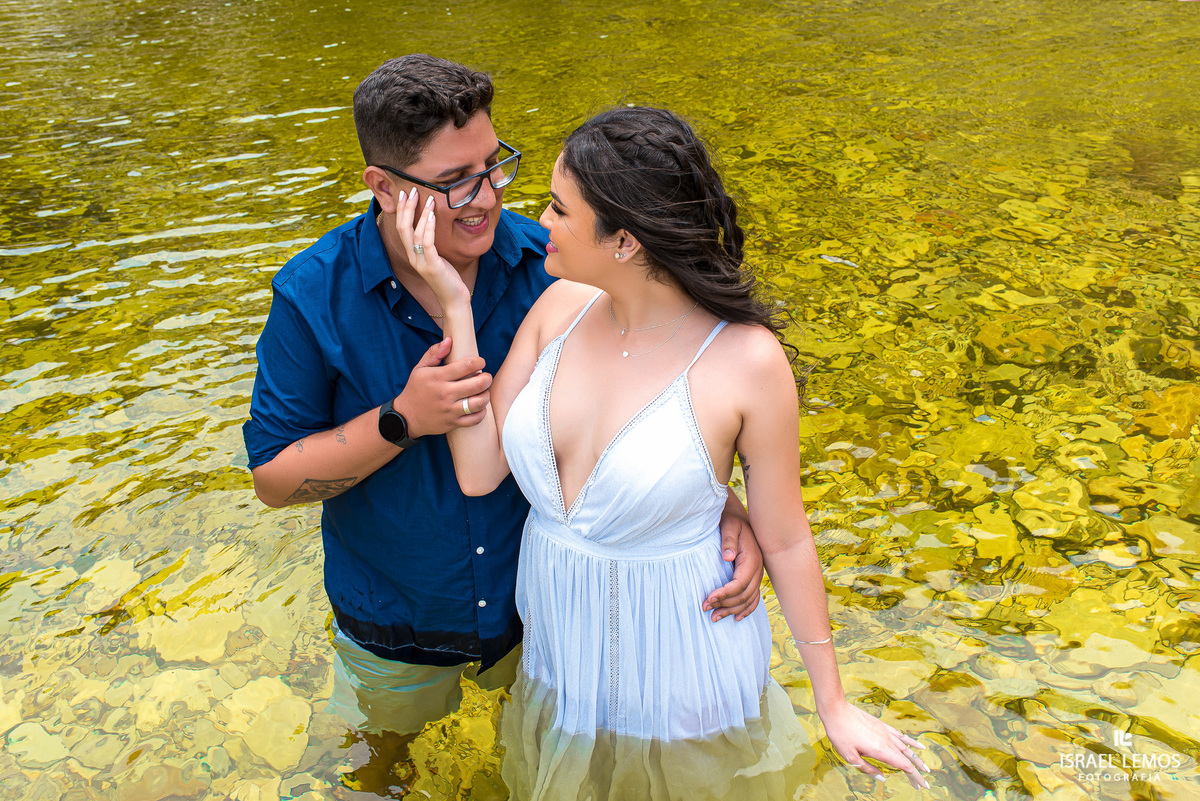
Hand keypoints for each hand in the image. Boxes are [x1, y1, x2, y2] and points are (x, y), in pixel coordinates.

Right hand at [393, 339, 491, 437]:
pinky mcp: (452, 423)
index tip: (481, 362)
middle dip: (487, 378)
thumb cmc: (416, 389)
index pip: (466, 365)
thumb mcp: (420, 368)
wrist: (407, 416)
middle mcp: (445, 393)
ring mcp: (449, 410)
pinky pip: (475, 419)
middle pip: (477, 384)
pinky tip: (478, 406)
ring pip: (479, 402)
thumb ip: (434, 352)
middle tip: (486, 377)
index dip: (479, 362)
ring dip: (486, 395)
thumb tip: (450, 340)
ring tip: (483, 391)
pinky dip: (481, 412)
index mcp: (438, 377)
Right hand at [394, 190, 469, 308]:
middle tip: (411, 190)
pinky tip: (432, 215)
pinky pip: (427, 243)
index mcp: (412, 254)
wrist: (454, 300)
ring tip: (428, 198)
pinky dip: (428, 227)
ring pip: (414, 233)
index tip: (405, 193)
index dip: (401, 210)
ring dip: (420, 213)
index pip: (401, 228)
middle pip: (403, 228)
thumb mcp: (438, 257)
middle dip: (406, 207)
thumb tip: (434, 224)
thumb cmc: (448, 278)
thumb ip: (432, 243)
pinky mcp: (432, 267)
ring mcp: (421, 263)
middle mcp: (413, 257)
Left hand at [703, 512, 763, 620]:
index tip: (709, 598)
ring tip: (714, 617)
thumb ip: (728, 540)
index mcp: (752, 559)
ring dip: (732, 610)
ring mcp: (757, 575)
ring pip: (748, 600)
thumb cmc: (732, 522)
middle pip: (744, 595)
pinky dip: (746, 610)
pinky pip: (754, 598)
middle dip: (725, 604)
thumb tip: (727, 557)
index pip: (740, 583)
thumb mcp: (729, 526)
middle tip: (706, 608)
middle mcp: (757, 569)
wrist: (739, 519)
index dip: (725, 593)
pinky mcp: (754, 578)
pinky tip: (736, 618)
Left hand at [822, 701, 930, 789]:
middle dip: (918, 771)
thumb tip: (882, 778)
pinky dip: (911, 743)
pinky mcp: (882, 726)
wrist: (837, 710)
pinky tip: (918, 746)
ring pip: (906, 748)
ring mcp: (885, 732)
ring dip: (917, 759)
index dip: (914, 776)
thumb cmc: (840, 733)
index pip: (903, 766)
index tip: (921, 786)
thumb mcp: (850, 756)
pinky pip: (901, 736)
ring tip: (925, 768)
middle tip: (926, 783)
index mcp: (880, 750)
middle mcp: (887, 741)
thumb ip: (867, 768)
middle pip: (907, 758)